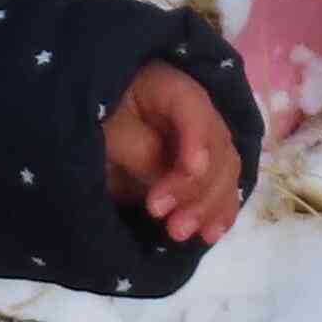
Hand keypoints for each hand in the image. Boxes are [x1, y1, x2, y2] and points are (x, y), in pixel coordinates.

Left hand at [104, 61, 242, 244]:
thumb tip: (167, 180)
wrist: (97, 122)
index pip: (194, 108)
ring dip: (209, 207)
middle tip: (170, 220)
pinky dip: (218, 212)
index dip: (197, 140)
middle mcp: (199, 112)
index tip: (191, 170)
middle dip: (197, 188)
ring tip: (181, 234)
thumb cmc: (98, 117)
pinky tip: (209, 234)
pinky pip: (221, 188)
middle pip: (217, 147)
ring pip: (225, 172)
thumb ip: (140, 151)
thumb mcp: (109, 128)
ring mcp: (204, 141)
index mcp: (172, 87)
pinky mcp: (203, 167)